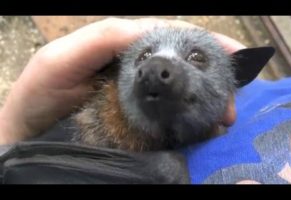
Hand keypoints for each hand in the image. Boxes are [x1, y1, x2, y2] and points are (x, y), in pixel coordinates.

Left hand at [0, 17, 245, 144]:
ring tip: (224, 118)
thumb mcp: (64, 57)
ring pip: (180, 93)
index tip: (238, 55)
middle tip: (232, 102)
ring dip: (206, 103)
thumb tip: (151, 31)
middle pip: (183, 66)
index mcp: (125, 47)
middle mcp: (136, 69)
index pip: (172, 36)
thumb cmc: (40, 93)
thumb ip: (105, 39)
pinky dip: (188, 122)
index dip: (205, 42)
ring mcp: (139, 96)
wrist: (31, 133)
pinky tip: (202, 130)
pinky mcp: (137, 120)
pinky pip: (168, 117)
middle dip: (214, 78)